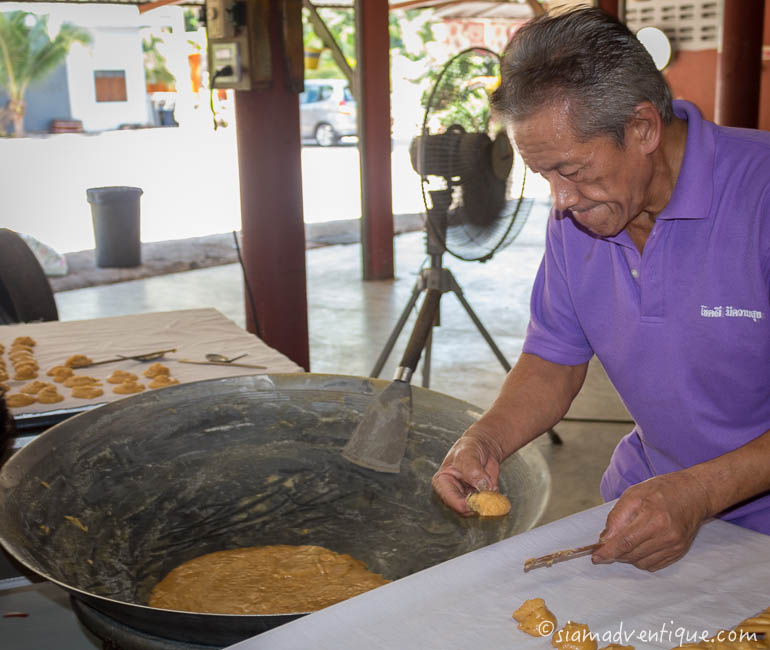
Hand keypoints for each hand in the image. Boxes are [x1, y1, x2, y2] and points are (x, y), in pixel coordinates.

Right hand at [431, 429, 503, 514]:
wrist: (483, 448)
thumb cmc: (469, 449)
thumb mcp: (468, 455)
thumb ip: (473, 471)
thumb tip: (483, 487)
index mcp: (442, 483)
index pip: (451, 500)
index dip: (465, 504)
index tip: (479, 501)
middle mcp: (453, 494)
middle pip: (464, 509)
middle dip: (478, 504)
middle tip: (489, 493)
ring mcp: (467, 498)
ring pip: (477, 510)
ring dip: (488, 501)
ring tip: (490, 483)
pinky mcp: (480, 500)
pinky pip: (489, 506)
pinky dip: (495, 499)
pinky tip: (493, 485)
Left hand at [592, 470, 711, 570]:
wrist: (694, 494)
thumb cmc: (662, 490)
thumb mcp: (634, 494)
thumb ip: (617, 516)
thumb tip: (605, 539)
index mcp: (653, 518)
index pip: (625, 542)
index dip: (608, 552)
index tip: (596, 557)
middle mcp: (666, 535)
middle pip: (632, 554)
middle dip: (615, 552)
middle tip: (607, 545)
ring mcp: (674, 546)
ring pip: (641, 562)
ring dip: (627, 556)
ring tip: (625, 541)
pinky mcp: (679, 552)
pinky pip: (653, 564)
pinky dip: (641, 559)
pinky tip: (639, 546)